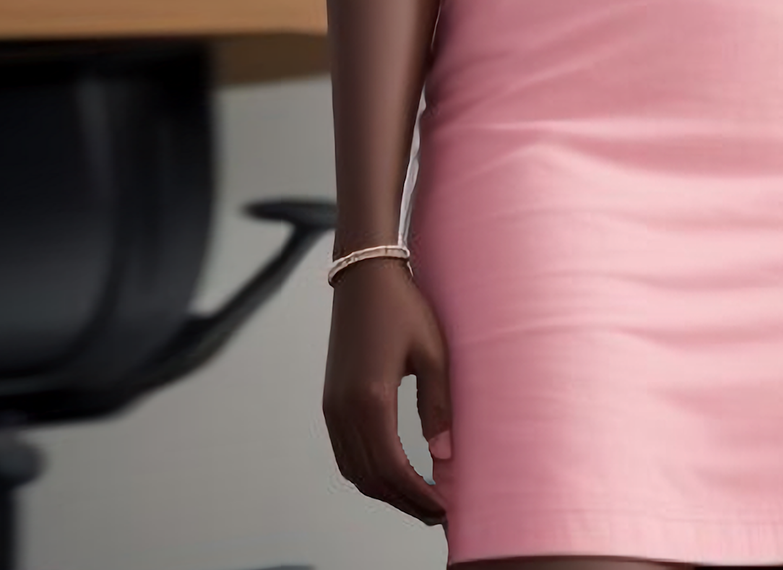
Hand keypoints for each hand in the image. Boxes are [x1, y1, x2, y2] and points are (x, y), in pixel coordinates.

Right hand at [321, 258, 451, 526]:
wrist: (365, 277)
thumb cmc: (403, 306)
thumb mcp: (432, 350)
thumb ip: (438, 403)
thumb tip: (445, 454)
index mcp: (369, 399)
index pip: (392, 469)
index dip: (418, 495)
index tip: (444, 508)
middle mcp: (343, 410)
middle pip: (371, 479)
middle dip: (404, 502)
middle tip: (437, 512)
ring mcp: (332, 408)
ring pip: (354, 471)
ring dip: (385, 492)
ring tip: (420, 498)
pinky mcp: (330, 402)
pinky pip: (345, 454)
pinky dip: (368, 473)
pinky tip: (393, 474)